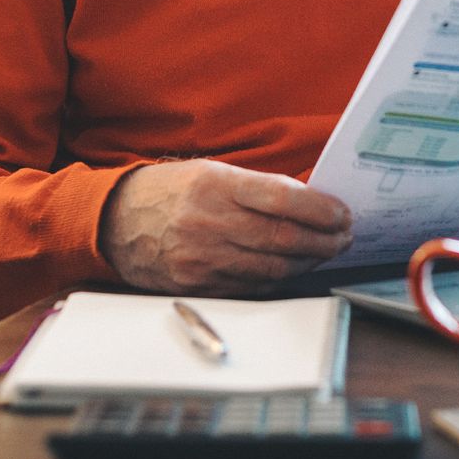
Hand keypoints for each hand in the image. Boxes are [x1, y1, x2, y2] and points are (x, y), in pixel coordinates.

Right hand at [100, 159, 352, 295]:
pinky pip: (252, 286)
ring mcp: (201, 257)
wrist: (113, 221)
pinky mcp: (198, 284)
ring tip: (325, 251)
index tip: (342, 214)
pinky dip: (280, 278)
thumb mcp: (212, 172)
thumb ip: (259, 188)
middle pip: (284, 239)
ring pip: (273, 267)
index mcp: (215, 185)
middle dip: (324, 241)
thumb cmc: (170, 192)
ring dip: (308, 262)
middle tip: (344, 237)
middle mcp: (208, 222)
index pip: (283, 199)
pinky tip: (294, 268)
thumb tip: (311, 203)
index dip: (321, 210)